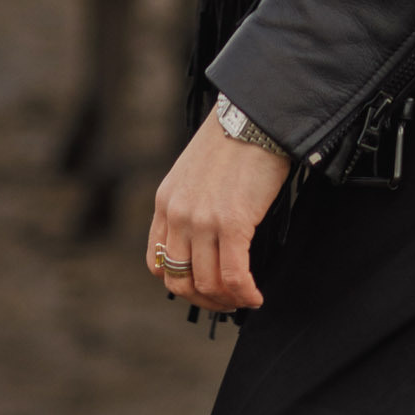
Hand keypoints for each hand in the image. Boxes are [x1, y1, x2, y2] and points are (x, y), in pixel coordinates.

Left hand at [149, 107, 290, 310]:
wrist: (255, 113)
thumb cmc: (234, 140)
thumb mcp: (196, 173)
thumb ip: (192, 205)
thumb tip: (208, 244)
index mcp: (165, 202)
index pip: (157, 263)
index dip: (181, 282)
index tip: (204, 285)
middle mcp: (178, 214)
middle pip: (179, 281)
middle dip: (204, 299)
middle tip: (227, 300)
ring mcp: (202, 220)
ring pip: (207, 284)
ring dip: (227, 300)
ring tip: (246, 298)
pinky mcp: (231, 222)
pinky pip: (233, 276)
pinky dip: (245, 294)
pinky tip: (256, 296)